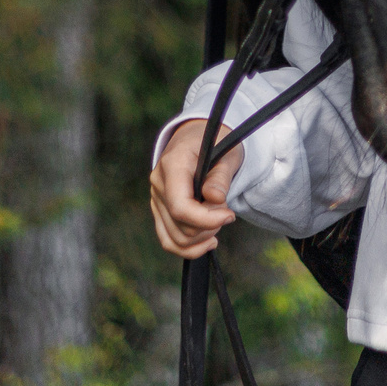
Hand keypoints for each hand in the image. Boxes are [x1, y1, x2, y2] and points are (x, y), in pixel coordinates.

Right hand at [150, 120, 243, 258]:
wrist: (197, 137)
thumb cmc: (215, 143)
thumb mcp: (226, 153)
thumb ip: (220, 176)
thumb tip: (215, 198)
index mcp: (172, 165)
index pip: (180, 207)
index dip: (206, 219)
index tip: (230, 215)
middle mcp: (159, 184)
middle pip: (180, 226)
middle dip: (209, 226)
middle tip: (227, 211)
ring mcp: (156, 199)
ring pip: (174, 239)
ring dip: (201, 238)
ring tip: (219, 222)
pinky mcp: (159, 211)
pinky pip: (168, 240)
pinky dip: (189, 248)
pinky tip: (208, 241)